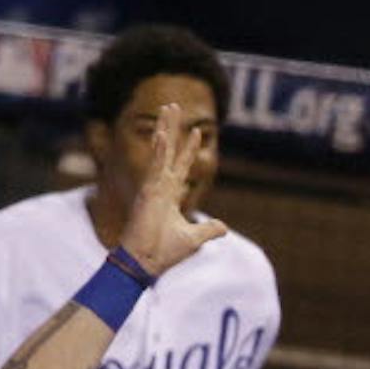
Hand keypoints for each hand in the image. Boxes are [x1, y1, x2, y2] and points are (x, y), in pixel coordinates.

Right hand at [119, 102, 228, 278]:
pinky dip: (158, 151)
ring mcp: (154, 187)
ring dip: (164, 129)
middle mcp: (161, 186)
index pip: (181, 166)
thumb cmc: (164, 252)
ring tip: (168, 108)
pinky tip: (161, 134)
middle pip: (169, 151)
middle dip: (172, 129)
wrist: (146, 262)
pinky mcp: (148, 192)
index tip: (196, 131)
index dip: (188, 149)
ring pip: (161, 152)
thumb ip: (209, 230)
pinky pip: (155, 167)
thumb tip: (224, 228)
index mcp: (169, 195)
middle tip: (173, 106)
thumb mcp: (194, 239)